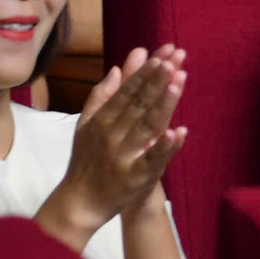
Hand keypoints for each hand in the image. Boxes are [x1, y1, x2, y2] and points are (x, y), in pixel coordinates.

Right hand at [46, 46, 188, 239]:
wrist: (79, 203)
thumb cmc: (86, 160)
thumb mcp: (86, 125)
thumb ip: (101, 96)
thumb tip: (115, 67)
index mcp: (101, 120)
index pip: (126, 92)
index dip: (144, 73)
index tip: (160, 55)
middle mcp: (111, 135)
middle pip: (138, 104)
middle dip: (157, 80)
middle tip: (174, 59)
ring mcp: (123, 156)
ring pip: (147, 126)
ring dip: (163, 104)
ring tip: (178, 82)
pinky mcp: (135, 177)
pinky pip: (152, 159)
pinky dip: (165, 146)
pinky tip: (179, 131)